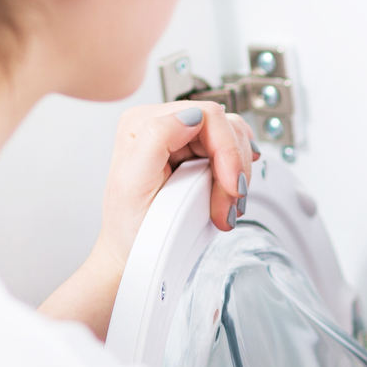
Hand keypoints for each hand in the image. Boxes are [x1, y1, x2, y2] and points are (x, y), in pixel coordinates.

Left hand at [94, 101, 258, 268]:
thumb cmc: (129, 226)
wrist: (135, 251)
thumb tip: (192, 116)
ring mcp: (185, 140)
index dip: (227, 150)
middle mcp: (165, 124)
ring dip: (237, 177)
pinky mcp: (200, 155)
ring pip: (236, 141)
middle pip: (226, 127)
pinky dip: (237, 179)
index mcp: (144, 122)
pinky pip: (235, 155)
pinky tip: (227, 199)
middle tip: (227, 205)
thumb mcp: (133, 182)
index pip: (207, 115)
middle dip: (234, 168)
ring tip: (224, 208)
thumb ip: (157, 137)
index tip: (231, 187)